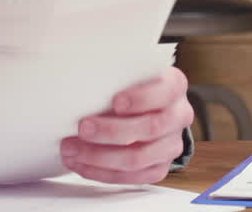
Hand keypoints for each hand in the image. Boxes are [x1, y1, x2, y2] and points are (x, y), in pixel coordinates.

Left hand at [60, 67, 193, 184]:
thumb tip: (81, 83)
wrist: (150, 108)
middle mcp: (179, 116)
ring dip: (99, 156)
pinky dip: (102, 172)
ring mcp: (171, 145)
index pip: (164, 92)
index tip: (115, 101)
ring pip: (138, 158)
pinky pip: (132, 177)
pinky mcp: (160, 167)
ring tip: (71, 149)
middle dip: (112, 131)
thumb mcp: (131, 73)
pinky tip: (81, 164)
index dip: (141, 99)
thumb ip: (116, 77)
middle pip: (150, 128)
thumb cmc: (133, 87)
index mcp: (174, 86)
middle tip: (83, 127)